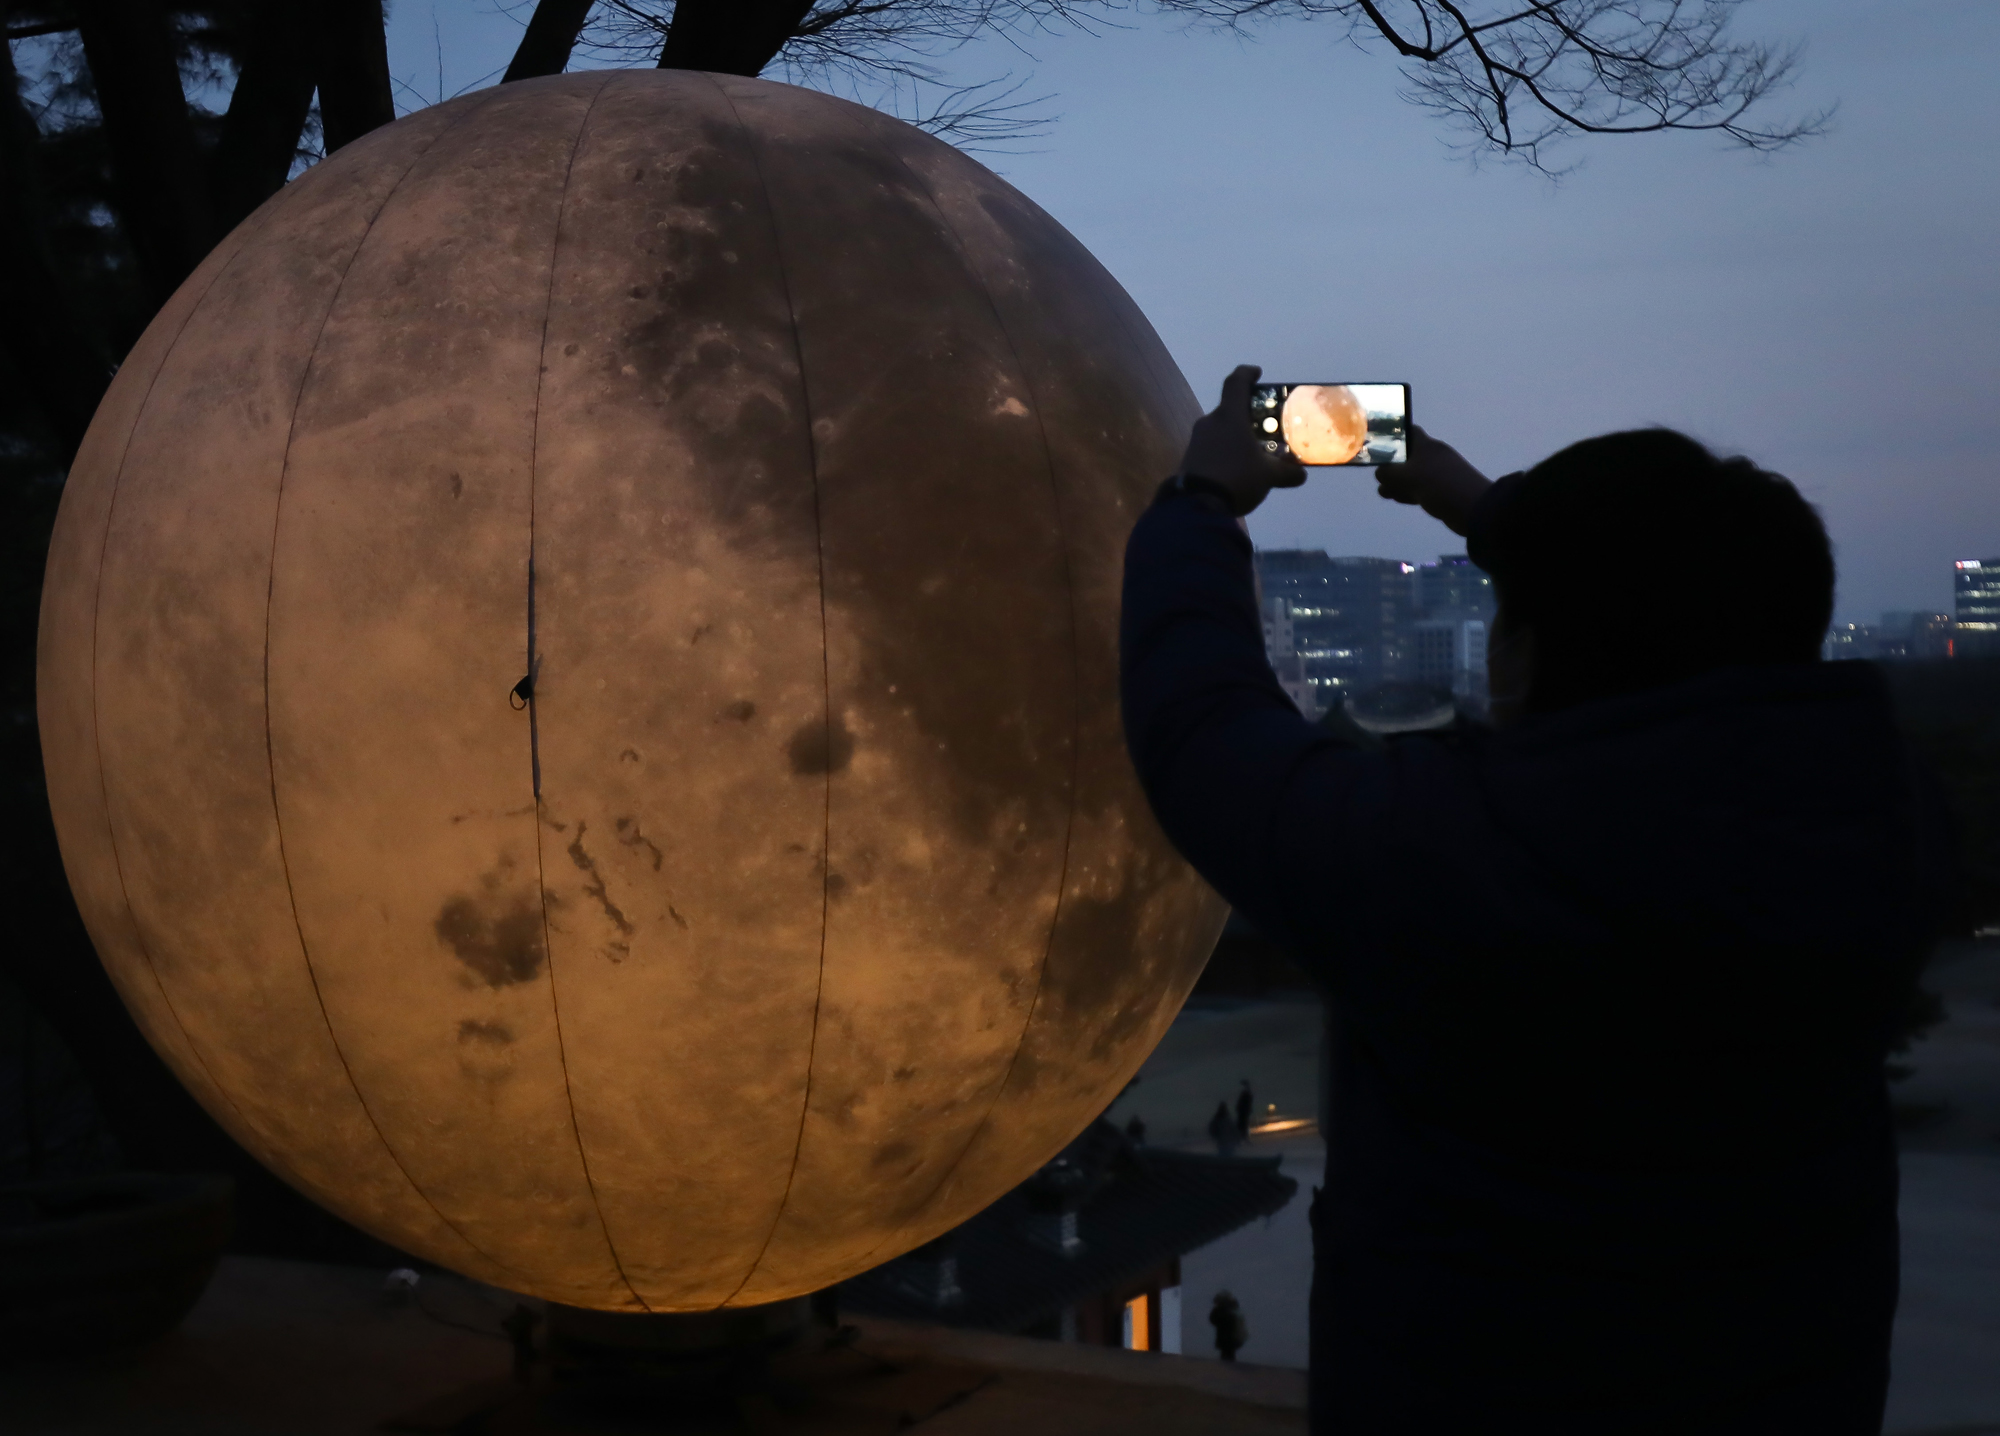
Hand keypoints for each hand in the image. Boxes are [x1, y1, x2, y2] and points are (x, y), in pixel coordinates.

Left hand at [1176, 365, 1306, 516]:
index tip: (1257, 373)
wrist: (1196, 506)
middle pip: (1230, 410)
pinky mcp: (1189, 458)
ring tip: (1254, 452)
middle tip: (1265, 427)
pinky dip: (1225, 451)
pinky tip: (1237, 469)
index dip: (1247, 373)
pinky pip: (1212, 447)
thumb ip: (1286, 472)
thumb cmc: (1237, 478)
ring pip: (1220, 430)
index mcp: (1229, 416)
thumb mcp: (1268, 476)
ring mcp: (1197, 440)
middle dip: (1248, 417)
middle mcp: (1210, 422)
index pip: (1236, 382)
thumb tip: (1300, 474)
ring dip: (1236, 436)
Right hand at [1374, 425, 1491, 535]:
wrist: (1472, 508)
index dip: (1392, 435)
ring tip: (1385, 492)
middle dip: (1390, 467)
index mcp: (1426, 446)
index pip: (1408, 432)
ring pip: (1411, 475)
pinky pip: (1419, 488)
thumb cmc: (1438, 485)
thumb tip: (1380, 472)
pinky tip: (1398, 498)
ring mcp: (1437, 474)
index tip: (1376, 445)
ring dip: (1397, 483)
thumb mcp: (1407, 477)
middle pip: (1406, 456)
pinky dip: (1408, 492)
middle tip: (1379, 477)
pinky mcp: (1440, 491)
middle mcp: (1432, 457)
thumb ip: (1389, 473)